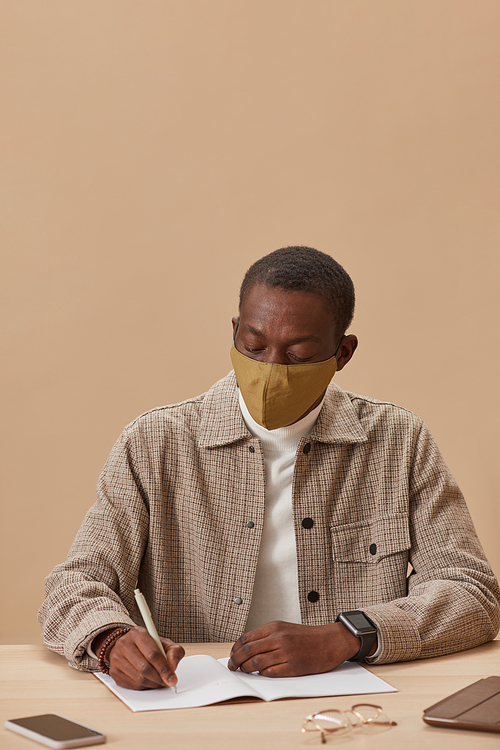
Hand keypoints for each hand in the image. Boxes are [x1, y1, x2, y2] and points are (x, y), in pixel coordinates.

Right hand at [94, 626, 184, 689]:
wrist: (129, 645)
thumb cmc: (148, 645)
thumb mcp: (164, 643)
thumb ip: (174, 651)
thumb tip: (173, 666)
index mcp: (138, 633)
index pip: (152, 654)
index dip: (164, 668)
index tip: (173, 678)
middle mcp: (124, 644)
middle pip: (144, 668)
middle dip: (159, 678)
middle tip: (167, 682)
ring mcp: (116, 658)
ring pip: (138, 678)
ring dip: (153, 684)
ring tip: (160, 682)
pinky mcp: (114, 671)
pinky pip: (132, 685)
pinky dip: (144, 687)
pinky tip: (150, 682)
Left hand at [227, 621, 365, 677]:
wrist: (330, 641)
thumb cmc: (307, 636)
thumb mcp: (284, 628)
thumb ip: (266, 636)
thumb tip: (246, 647)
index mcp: (274, 627)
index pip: (246, 638)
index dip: (235, 649)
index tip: (232, 655)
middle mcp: (278, 638)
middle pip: (247, 650)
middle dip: (235, 660)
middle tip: (232, 666)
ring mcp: (286, 652)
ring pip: (256, 662)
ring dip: (246, 669)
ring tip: (244, 671)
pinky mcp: (293, 666)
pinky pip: (271, 672)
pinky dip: (262, 674)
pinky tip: (260, 674)